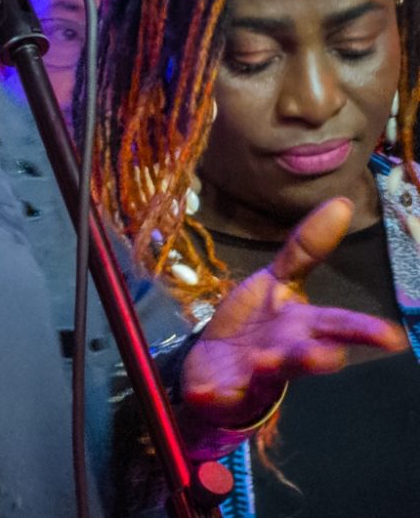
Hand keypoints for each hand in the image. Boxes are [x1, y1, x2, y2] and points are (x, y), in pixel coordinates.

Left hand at [181, 196, 406, 429]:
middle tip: (330, 355)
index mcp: (299, 325)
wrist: (216, 367)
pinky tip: (206, 393)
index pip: (334, 324)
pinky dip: (213, 395)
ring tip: (266, 362)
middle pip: (303, 355)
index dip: (361, 329)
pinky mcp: (221, 390)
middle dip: (316, 357)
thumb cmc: (256, 323)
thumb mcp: (277, 281)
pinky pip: (217, 394)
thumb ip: (306, 249)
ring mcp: (252, 375)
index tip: (392, 337)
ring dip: (270, 368)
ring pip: (267, 375)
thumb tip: (344, 203)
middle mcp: (283, 353)